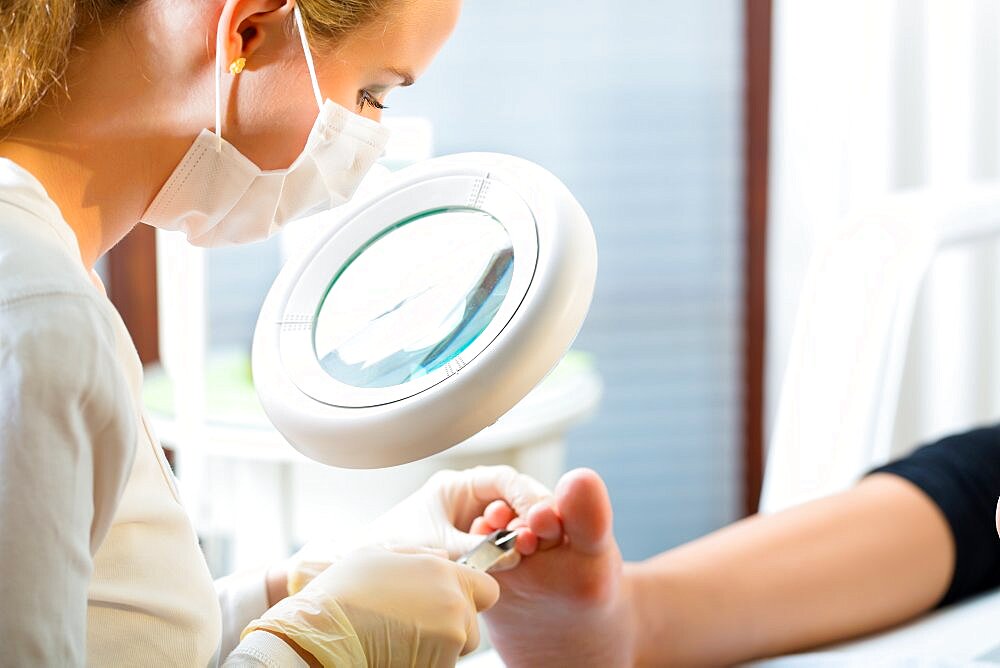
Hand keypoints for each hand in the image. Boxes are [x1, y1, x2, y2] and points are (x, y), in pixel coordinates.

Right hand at [245, 546, 499, 667]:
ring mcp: (450, 636)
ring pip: (459, 648)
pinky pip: (443, 664)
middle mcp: (453, 601)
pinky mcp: (441, 664)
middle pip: (474, 623)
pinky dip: (426, 662)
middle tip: (414, 626)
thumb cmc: (341, 594)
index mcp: (441, 571)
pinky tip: (397, 653)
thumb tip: (442, 556)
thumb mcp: (376, 556)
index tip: (451, 605)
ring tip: (400, 639)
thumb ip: (418, 555)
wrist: (321, 635)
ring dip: (439, 647)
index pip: (486, 588)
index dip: (470, 598)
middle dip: (453, 627)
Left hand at [288, 465, 553, 593]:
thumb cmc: (390, 549)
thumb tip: (515, 553)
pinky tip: (514, 561)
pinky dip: (511, 552)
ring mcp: (471, 524)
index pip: (504, 479)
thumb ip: (478, 550)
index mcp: (456, 486)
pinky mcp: (472, 547)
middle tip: (542, 536)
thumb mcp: (439, 547)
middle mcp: (467, 501)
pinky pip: (501, 544)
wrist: (363, 571)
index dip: (527, 494)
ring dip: (522, 535)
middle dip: (531, 516)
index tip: (542, 516)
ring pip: (511, 523)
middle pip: (514, 500)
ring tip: (526, 550)